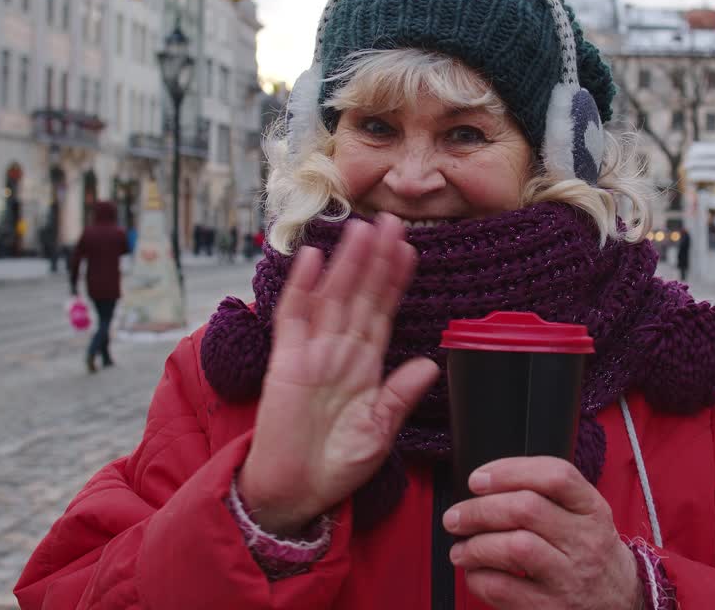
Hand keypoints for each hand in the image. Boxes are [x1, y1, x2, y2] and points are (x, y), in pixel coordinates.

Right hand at [237, 214, 439, 534]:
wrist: (295, 492)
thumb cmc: (337, 464)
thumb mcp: (379, 432)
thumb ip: (400, 397)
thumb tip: (429, 365)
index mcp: (365, 365)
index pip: (383, 312)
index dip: (395, 281)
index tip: (410, 250)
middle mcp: (340, 351)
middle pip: (360, 295)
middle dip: (375, 259)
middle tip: (391, 222)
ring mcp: (311, 352)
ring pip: (332, 297)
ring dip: (347, 263)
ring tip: (361, 229)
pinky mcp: (285, 362)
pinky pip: (294, 317)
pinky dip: (303, 287)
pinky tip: (314, 260)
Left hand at [443, 457, 642, 609]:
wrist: (620, 602)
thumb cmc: (590, 552)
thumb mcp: (586, 515)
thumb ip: (548, 494)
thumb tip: (486, 485)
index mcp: (592, 510)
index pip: (556, 475)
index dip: (509, 471)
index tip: (478, 479)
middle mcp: (585, 541)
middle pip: (526, 509)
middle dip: (479, 509)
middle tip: (456, 516)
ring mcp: (569, 577)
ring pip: (515, 547)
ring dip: (476, 545)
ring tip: (461, 548)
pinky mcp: (549, 609)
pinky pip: (504, 588)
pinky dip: (479, 578)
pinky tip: (475, 573)